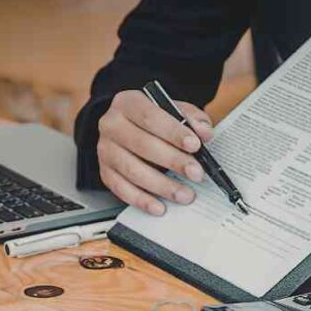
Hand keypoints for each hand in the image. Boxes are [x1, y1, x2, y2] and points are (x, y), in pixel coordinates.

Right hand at [97, 89, 213, 214]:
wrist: (129, 127)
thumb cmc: (153, 120)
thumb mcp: (173, 109)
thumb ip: (191, 117)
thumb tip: (204, 132)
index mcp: (127, 103)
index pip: (150, 117)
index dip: (173, 132)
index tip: (195, 145)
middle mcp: (111, 125)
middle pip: (142, 145)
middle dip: (173, 161)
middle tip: (196, 173)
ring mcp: (106, 150)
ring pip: (133, 171)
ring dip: (162, 186)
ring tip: (184, 194)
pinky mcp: (105, 172)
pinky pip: (122, 190)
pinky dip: (142, 201)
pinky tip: (159, 206)